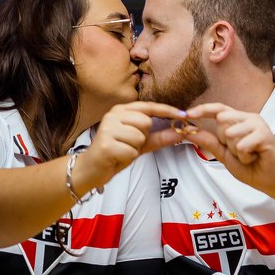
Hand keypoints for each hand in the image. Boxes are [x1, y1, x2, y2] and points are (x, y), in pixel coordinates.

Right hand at [72, 102, 186, 193]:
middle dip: (143, 137)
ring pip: (139, 137)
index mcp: (121, 110)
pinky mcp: (106, 144)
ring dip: (135, 149)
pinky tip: (117, 157)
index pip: (149, 106)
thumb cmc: (115, 153)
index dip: (167, 110)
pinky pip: (131, 151)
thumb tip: (180, 132)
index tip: (184, 115)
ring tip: (122, 150)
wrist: (90, 168)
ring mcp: (108, 128)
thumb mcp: (139, 144)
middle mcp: (113, 114)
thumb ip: (159, 137)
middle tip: (129, 144)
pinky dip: (128, 157)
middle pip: (146, 122)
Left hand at [183, 103, 274, 196]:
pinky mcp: (265, 135)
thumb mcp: (224, 154)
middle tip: (240, 152)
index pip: (219, 109)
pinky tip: (254, 158)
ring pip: (230, 134)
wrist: (270, 181)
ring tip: (248, 155)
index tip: (187, 113)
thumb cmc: (250, 167)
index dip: (203, 109)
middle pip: (222, 122)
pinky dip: (245, 157)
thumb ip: (208, 141)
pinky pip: (242, 145)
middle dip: (225, 142)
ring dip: (236, 151)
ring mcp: (259, 124)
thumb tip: (188, 130)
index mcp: (240, 120)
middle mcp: (249, 118)